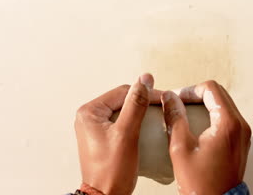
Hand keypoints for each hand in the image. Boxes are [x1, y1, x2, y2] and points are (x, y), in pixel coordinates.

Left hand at [74, 73, 159, 194]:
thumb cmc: (111, 171)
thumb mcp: (127, 134)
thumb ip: (135, 105)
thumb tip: (144, 80)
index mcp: (89, 112)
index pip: (123, 92)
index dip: (145, 93)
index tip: (163, 98)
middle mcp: (89, 117)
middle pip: (123, 100)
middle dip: (143, 102)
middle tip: (162, 106)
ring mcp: (95, 127)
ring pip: (123, 110)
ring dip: (140, 111)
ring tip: (156, 115)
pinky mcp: (103, 137)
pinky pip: (122, 121)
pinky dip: (135, 121)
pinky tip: (146, 126)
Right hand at [161, 80, 251, 194]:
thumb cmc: (202, 184)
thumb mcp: (180, 147)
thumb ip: (175, 118)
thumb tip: (170, 99)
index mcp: (228, 124)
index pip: (211, 89)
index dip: (190, 90)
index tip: (177, 98)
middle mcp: (240, 126)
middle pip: (219, 94)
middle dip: (197, 94)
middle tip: (179, 103)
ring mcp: (243, 133)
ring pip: (224, 104)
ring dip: (204, 104)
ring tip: (186, 113)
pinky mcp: (241, 141)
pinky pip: (228, 117)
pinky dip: (212, 114)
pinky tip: (196, 124)